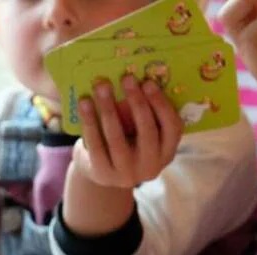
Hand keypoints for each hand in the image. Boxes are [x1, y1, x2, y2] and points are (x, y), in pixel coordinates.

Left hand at [72, 74, 182, 189]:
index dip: (161, 104)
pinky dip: (89, 121)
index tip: (148, 82)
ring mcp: (126, 173)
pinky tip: (85, 102)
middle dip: (137, 101)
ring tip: (102, 85)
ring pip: (117, 138)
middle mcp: (151, 166)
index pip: (172, 127)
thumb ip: (144, 112)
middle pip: (147, 131)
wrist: (103, 172)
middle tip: (127, 78)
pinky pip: (96, 144)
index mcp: (167, 152)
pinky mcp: (103, 173)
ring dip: (109, 108)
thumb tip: (134, 79)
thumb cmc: (127, 142)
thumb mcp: (141, 132)